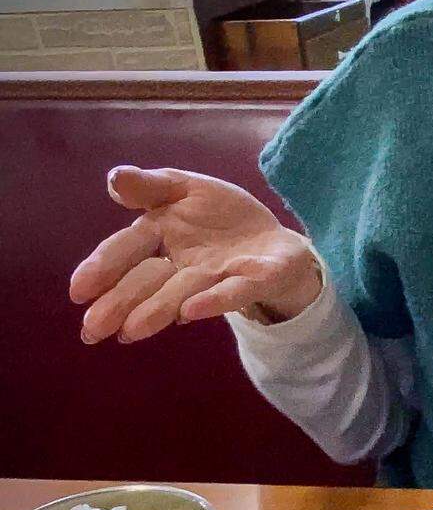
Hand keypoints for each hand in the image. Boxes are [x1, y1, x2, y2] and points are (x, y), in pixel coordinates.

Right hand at [69, 167, 322, 343]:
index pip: (127, 251)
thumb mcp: (186, 190)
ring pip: (183, 293)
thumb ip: (152, 187)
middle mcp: (185, 264)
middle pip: (148, 282)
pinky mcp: (255, 280)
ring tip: (131, 331)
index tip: (78, 291)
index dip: (102, 269)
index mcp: (162, 236)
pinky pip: (235, 291)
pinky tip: (192, 311)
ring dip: (157, 310)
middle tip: (91, 330)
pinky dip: (215, 300)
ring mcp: (219, 275)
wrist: (276, 243)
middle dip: (120, 303)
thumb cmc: (221, 220)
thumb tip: (113, 178)